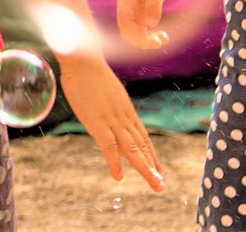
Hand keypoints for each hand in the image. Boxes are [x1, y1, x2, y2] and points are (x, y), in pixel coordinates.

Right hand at [60, 53, 165, 191]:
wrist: (83, 60)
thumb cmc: (90, 72)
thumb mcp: (106, 92)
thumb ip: (110, 107)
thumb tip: (108, 115)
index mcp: (126, 111)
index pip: (143, 138)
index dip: (152, 156)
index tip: (159, 171)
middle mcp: (124, 118)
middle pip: (141, 146)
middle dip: (153, 168)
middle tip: (162, 186)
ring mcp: (112, 120)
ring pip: (132, 149)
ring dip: (144, 168)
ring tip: (155, 184)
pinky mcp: (97, 122)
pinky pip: (108, 146)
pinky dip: (114, 162)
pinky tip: (118, 177)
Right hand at [116, 0, 177, 50]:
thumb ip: (153, 5)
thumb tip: (151, 25)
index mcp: (126, 1)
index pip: (125, 25)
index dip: (136, 36)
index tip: (152, 41)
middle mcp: (128, 8)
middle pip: (128, 32)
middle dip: (142, 41)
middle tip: (159, 42)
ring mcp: (135, 12)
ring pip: (136, 33)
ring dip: (148, 40)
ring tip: (164, 39)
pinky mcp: (143, 14)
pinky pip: (144, 30)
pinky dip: (152, 35)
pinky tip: (165, 37)